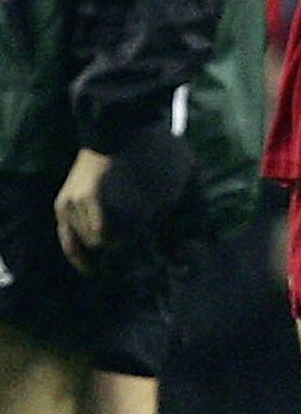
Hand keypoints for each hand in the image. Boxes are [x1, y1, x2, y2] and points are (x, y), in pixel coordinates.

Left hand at [53, 148, 110, 270]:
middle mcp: (64, 209)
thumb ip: (88, 215)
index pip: (69, 246)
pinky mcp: (88, 196)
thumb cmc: (98, 169)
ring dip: (109, 242)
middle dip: (101, 252)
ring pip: (93, 239)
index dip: (82, 263)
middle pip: (84, 245)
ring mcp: (75, 203)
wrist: (103, 141)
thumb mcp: (84, 194)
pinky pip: (99, 228)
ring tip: (125, 237)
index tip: (96, 272)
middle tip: (119, 252)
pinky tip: (120, 234)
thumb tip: (103, 240)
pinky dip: (108, 234)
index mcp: (62, 210)